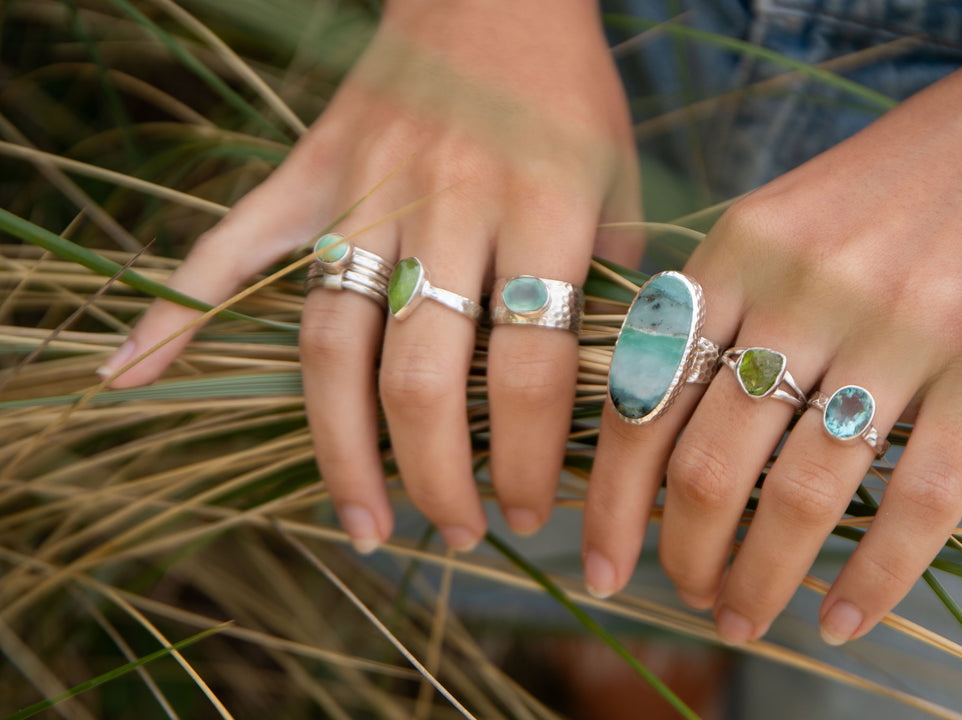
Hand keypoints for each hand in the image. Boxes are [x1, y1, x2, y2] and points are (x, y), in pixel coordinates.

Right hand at [101, 0, 638, 551]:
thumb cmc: (566, 93)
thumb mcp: (622, 180)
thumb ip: (613, 283)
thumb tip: (609, 386)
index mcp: (543, 210)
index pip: (530, 370)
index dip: (526, 458)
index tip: (527, 510)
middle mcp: (447, 207)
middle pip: (422, 378)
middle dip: (438, 478)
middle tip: (454, 533)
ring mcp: (365, 191)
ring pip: (333, 344)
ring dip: (342, 448)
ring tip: (361, 524)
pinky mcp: (310, 174)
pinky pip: (232, 244)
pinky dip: (179, 308)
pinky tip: (135, 374)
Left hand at [583, 2, 961, 644]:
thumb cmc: (895, 184)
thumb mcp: (780, 218)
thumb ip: (716, 307)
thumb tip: (652, 424)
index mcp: (738, 250)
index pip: (644, 397)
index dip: (613, 498)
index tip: (602, 561)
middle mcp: (806, 289)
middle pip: (709, 462)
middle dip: (683, 552)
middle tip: (687, 596)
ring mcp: (902, 326)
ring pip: (802, 494)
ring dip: (762, 577)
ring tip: (745, 617)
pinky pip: (920, 500)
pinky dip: (874, 578)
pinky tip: (843, 618)